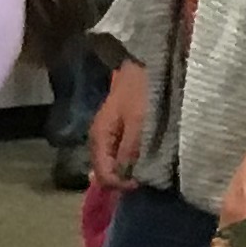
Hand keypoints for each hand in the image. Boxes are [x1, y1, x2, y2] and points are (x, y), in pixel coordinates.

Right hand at [90, 59, 148, 189]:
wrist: (144, 62)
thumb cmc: (142, 91)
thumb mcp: (139, 122)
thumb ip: (130, 151)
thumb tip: (125, 178)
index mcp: (100, 138)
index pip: (104, 175)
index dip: (122, 184)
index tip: (142, 182)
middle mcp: (99, 139)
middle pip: (105, 171)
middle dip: (123, 178)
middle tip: (146, 176)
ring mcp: (107, 133)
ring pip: (112, 163)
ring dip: (127, 169)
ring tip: (147, 167)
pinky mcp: (118, 128)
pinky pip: (119, 152)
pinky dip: (130, 158)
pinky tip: (143, 156)